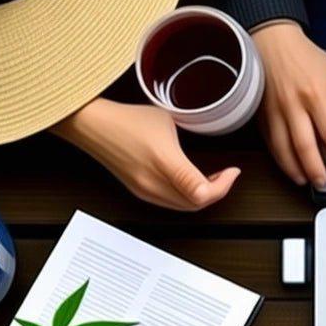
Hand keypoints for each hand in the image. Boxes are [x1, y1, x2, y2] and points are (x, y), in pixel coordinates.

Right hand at [52, 98, 239, 210]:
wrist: (92, 125)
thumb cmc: (125, 119)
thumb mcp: (167, 121)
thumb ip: (189, 139)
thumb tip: (206, 147)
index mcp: (165, 164)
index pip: (203, 193)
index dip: (224, 185)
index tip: (232, 171)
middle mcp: (153, 184)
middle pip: (196, 205)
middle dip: (217, 192)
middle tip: (226, 176)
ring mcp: (144, 191)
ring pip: (184, 207)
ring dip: (202, 197)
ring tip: (212, 179)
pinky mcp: (139, 192)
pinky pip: (170, 203)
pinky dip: (186, 197)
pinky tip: (190, 182)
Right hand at [252, 22, 325, 187]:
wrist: (271, 40)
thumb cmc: (304, 57)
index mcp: (315, 94)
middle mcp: (293, 105)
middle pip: (306, 147)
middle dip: (318, 170)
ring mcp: (274, 111)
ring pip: (284, 150)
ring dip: (296, 170)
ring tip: (308, 180)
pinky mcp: (261, 115)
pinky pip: (271, 144)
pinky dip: (281, 160)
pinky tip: (291, 168)